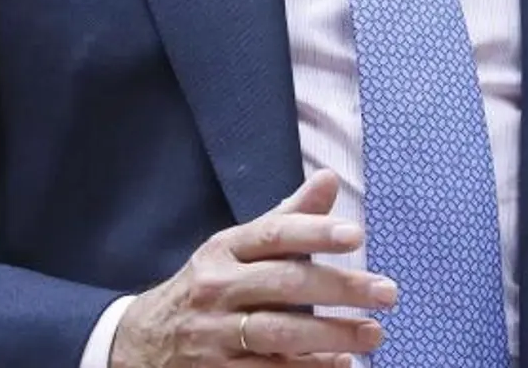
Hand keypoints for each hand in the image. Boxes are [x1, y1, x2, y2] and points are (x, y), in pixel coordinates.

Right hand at [110, 171, 396, 366]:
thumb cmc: (208, 286)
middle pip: (286, 285)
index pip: (274, 234)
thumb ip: (287, 219)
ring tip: (373, 333)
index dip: (314, 233)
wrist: (140, 341)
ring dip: (333, 335)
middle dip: (341, 288)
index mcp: (224, 249)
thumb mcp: (236, 248)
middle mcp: (217, 287)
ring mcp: (215, 334)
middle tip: (387, 293)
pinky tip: (340, 365)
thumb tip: (329, 179)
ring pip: (281, 334)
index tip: (356, 235)